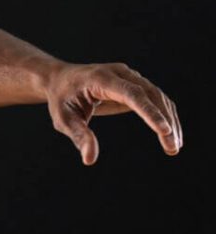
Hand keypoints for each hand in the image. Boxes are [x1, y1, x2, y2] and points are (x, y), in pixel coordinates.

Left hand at [45, 62, 181, 164]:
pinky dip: (164, 115)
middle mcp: (119, 73)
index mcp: (100, 78)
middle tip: (173, 148)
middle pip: (149, 94)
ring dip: (169, 120)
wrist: (60, 79)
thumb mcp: (63, 119)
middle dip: (164, 121)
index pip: (131, 93)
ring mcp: (129, 76)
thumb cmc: (61, 100)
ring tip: (174, 147)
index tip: (164, 130)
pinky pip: (154, 98)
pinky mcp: (134, 84)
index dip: (149, 111)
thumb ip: (79, 136)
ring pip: (157, 96)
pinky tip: (170, 135)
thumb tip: (89, 160)